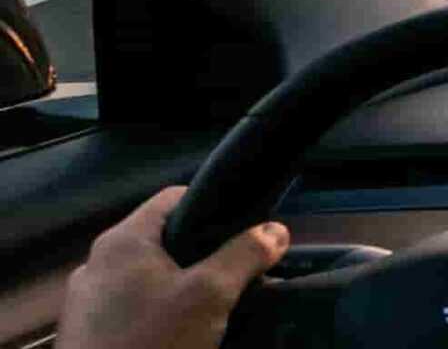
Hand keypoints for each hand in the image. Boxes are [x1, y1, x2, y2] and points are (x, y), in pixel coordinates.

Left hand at [58, 186, 289, 348]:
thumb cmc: (153, 340)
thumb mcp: (210, 295)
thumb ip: (244, 256)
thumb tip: (276, 230)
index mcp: (121, 241)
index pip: (174, 197)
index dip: (215, 206)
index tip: (246, 231)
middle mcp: (96, 263)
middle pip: (163, 241)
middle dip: (204, 255)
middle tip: (237, 275)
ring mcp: (86, 301)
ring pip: (148, 278)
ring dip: (182, 288)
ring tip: (214, 309)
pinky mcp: (86, 333)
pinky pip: (132, 307)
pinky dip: (159, 312)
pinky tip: (180, 334)